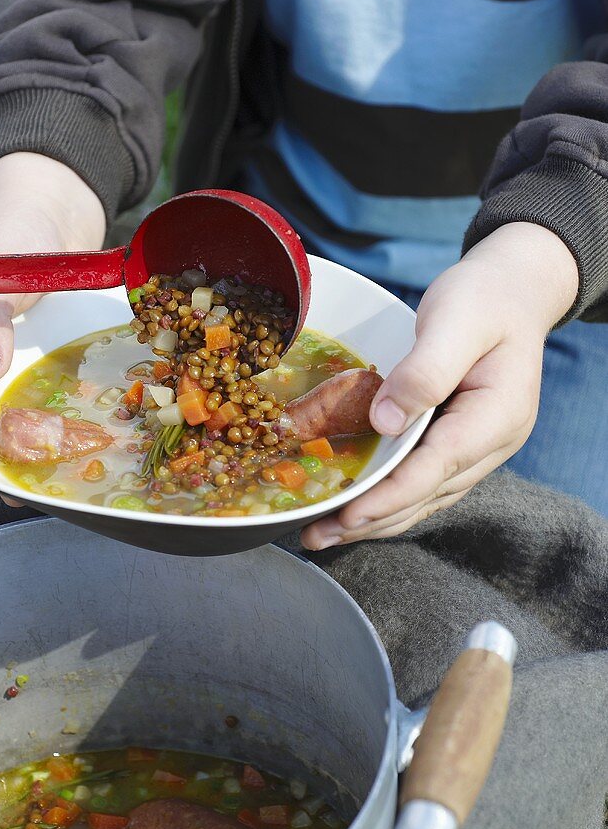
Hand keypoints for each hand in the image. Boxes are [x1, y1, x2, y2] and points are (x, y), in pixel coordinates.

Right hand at [0, 153, 104, 435]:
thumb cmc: (16, 230)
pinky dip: (56, 404)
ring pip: (11, 399)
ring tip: (53, 461)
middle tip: (22, 468)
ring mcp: (7, 350)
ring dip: (29, 426)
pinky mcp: (39, 351)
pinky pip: (42, 386)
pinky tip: (79, 427)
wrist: (58, 209)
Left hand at [301, 223, 578, 548]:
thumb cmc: (484, 300)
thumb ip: (425, 370)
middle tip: (316, 536)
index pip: (437, 468)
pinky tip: (354, 506)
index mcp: (496, 415)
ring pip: (423, 496)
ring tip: (324, 533)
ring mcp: (477, 448)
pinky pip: (421, 481)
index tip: (349, 517)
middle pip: (427, 495)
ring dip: (374, 519)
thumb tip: (385, 422)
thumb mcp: (455, 321)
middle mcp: (491, 443)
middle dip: (371, 522)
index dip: (390, 497)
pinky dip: (386, 497)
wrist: (513, 291)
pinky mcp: (458, 442)